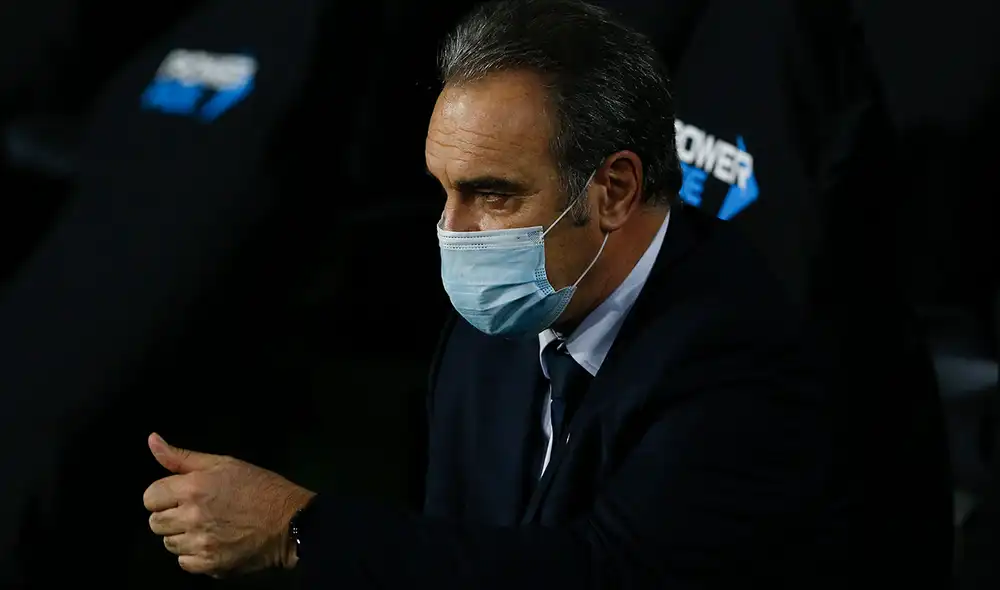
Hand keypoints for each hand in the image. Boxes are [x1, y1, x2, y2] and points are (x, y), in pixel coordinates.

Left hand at [142, 433, 314, 575]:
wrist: (291, 522)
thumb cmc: (260, 488)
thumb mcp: (224, 463)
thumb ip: (182, 457)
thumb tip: (152, 440)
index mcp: (193, 487)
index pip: (149, 497)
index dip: (163, 495)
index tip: (180, 496)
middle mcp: (192, 516)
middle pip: (155, 523)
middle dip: (171, 516)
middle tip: (196, 511)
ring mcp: (200, 543)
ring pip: (169, 543)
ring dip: (183, 536)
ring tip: (208, 526)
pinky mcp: (209, 564)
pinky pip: (184, 562)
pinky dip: (195, 555)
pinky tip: (214, 542)